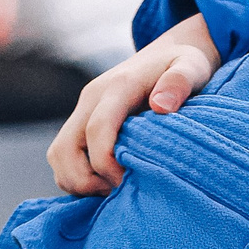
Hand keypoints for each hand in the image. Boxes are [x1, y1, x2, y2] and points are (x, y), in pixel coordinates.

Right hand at [47, 13, 219, 193]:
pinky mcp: (81, 123)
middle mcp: (91, 99)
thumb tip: (161, 106)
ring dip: (77, 181)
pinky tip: (105, 185)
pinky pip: (62, 156)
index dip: (107, 164)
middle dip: (85, 181)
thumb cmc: (184, 64)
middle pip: (65, 149)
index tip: (128, 184)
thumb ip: (179, 82)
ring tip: (111, 192)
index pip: (97, 130)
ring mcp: (82, 111)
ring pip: (58, 155)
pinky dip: (75, 176)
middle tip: (118, 195)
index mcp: (117, 87)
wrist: (168, 53)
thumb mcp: (191, 67)